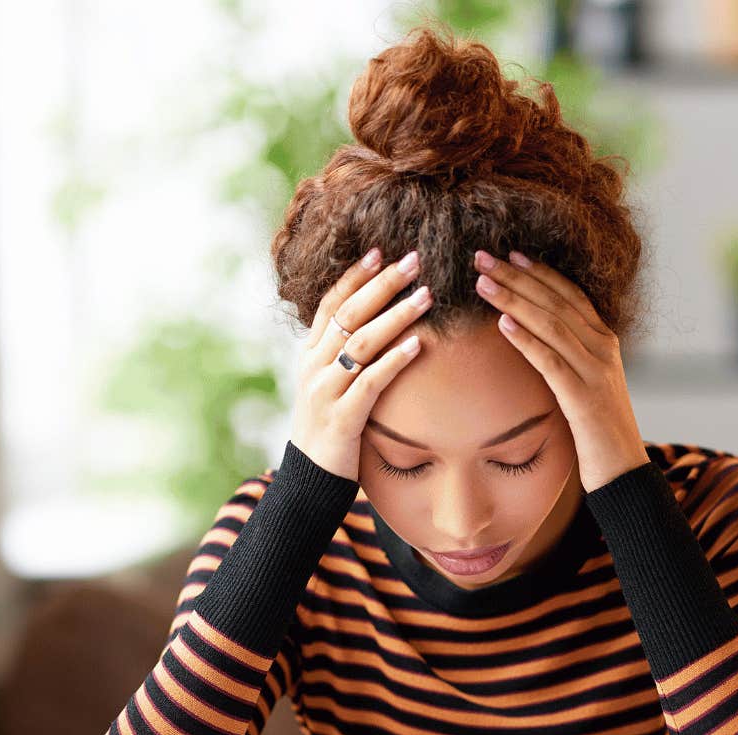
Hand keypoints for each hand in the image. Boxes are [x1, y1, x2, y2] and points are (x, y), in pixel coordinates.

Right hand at [289, 247, 432, 480]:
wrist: (310, 480)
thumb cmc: (331, 430)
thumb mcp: (332, 386)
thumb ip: (348, 356)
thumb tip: (379, 324)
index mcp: (310, 354)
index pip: (331, 304)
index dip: (354, 276)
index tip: (380, 252)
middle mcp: (313, 367)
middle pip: (350, 314)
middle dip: (383, 285)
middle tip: (415, 261)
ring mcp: (325, 391)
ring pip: (361, 343)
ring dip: (397, 316)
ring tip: (427, 296)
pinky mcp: (341, 418)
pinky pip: (370, 382)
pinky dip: (394, 361)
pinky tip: (418, 345)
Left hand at [472, 249, 648, 491]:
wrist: (624, 470)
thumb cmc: (597, 430)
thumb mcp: (584, 384)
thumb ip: (567, 357)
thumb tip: (531, 336)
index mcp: (604, 341)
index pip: (570, 294)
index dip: (540, 272)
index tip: (510, 254)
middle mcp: (603, 348)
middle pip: (556, 301)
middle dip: (517, 277)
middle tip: (482, 256)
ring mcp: (597, 371)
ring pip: (552, 324)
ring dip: (514, 300)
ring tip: (482, 283)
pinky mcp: (584, 398)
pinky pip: (551, 362)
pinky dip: (526, 340)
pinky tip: (502, 325)